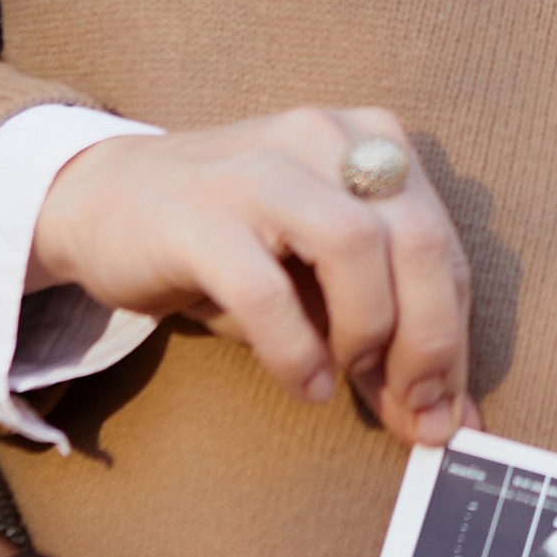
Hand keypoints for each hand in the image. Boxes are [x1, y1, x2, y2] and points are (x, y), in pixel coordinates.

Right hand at [33, 105, 471, 446]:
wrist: (101, 200)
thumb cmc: (229, 245)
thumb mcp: (316, 279)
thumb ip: (381, 333)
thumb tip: (442, 418)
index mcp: (371, 140)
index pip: (442, 245)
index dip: (454, 337)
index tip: (449, 410)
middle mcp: (324, 138)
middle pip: (418, 238)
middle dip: (430, 339)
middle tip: (415, 408)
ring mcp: (260, 169)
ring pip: (355, 245)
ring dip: (367, 331)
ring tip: (344, 377)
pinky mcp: (199, 214)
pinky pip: (266, 290)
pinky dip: (295, 350)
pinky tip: (301, 384)